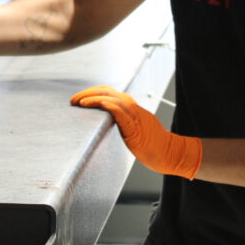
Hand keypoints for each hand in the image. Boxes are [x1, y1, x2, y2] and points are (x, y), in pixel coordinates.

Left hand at [70, 85, 201, 178]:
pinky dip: (106, 105)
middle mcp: (132, 107)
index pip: (109, 92)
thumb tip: (109, 120)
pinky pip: (119, 111)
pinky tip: (94, 105)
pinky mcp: (134, 126)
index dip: (93, 92)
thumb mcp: (136, 127)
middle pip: (107, 91)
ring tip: (79, 102)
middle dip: (88, 93)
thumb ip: (124, 120)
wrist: (171, 153)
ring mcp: (134, 116)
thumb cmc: (154, 144)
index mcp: (132, 107)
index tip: (80, 98)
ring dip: (92, 98)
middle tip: (73, 100)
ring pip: (111, 98)